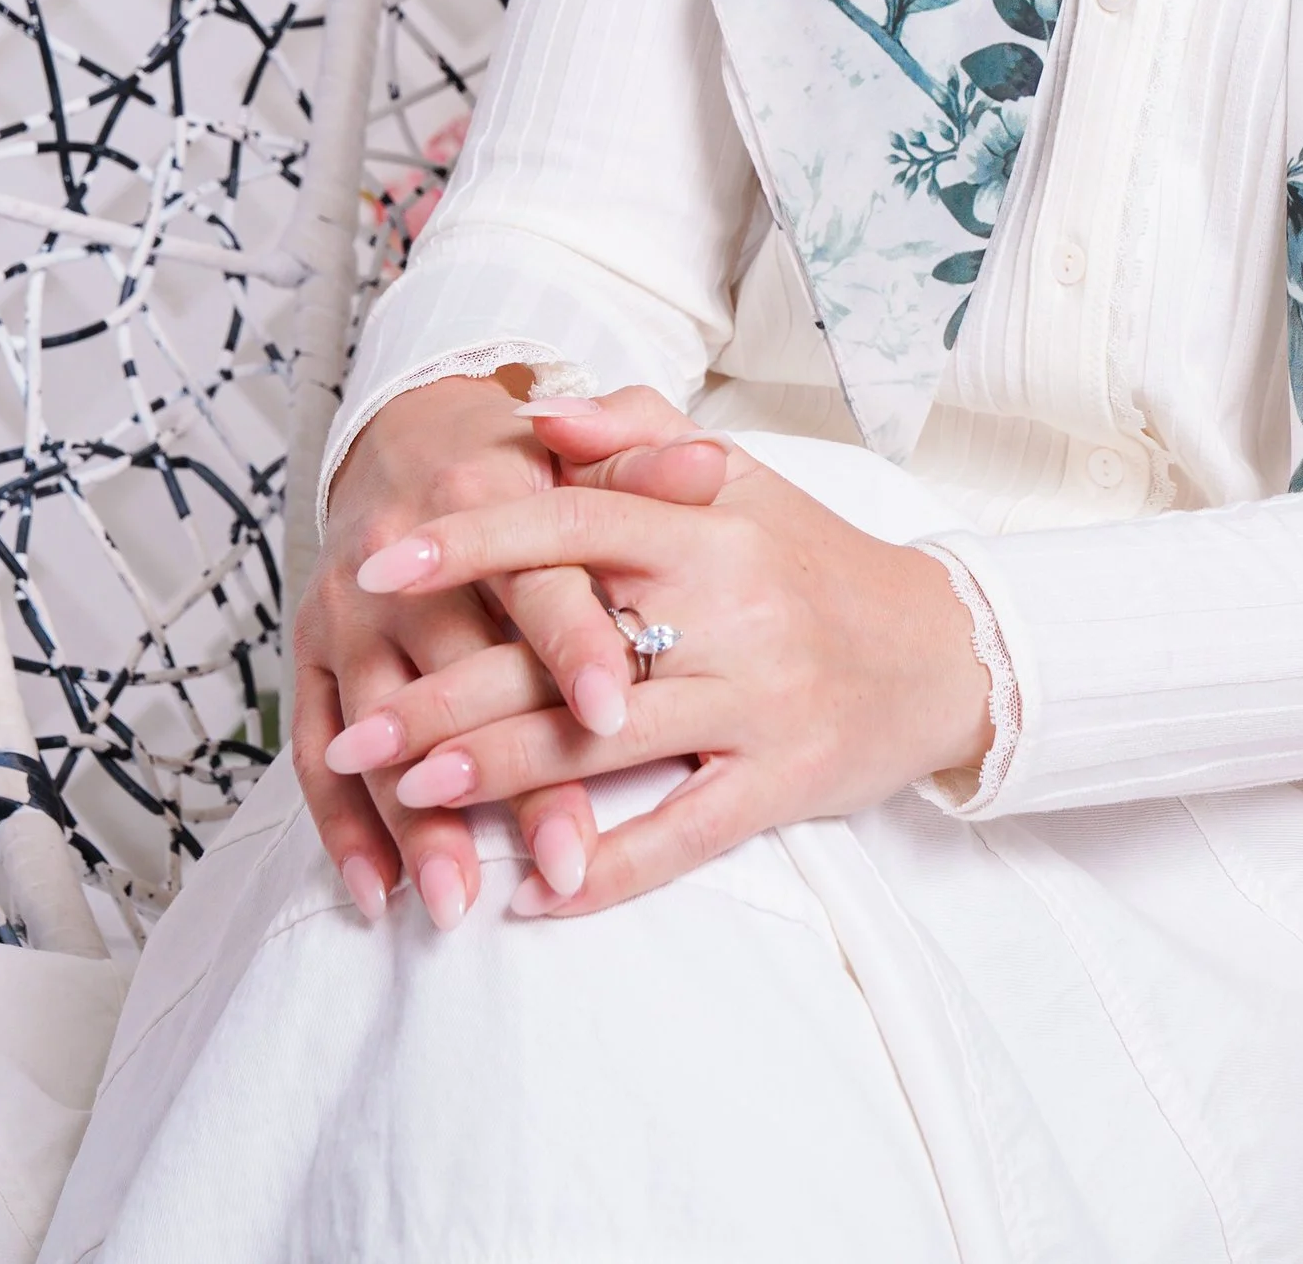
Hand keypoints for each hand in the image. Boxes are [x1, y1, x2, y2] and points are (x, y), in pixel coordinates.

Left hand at [330, 387, 993, 919]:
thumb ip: (634, 430)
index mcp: (708, 521)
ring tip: (408, 793)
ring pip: (607, 742)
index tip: (378, 566)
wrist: (945, 646)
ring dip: (498, 773)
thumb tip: (538, 411)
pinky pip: (685, 832)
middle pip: (564, 647)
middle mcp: (730, 604)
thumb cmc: (815, 558)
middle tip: (357, 727)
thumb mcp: (739, 475)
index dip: (470, 543)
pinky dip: (607, 868)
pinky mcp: (788, 777)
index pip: (569, 520)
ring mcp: (758, 696)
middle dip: (448, 689)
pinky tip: (535, 891)